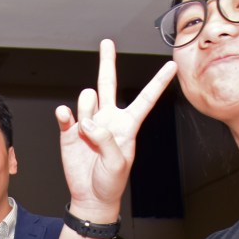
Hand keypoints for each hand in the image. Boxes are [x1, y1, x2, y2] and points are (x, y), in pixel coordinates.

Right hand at [54, 39, 175, 218]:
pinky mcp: (70, 131)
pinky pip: (67, 114)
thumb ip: (106, 140)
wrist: (90, 196)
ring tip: (86, 132)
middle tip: (107, 42)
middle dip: (107, 62)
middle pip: (108, 84)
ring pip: (87, 99)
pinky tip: (66, 117)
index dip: (158, 82)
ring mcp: (88, 123)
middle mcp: (108, 119)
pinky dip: (66, 113)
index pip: (145, 99)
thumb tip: (88, 122)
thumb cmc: (111, 182)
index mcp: (127, 125)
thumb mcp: (117, 164)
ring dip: (86, 110)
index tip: (172, 66)